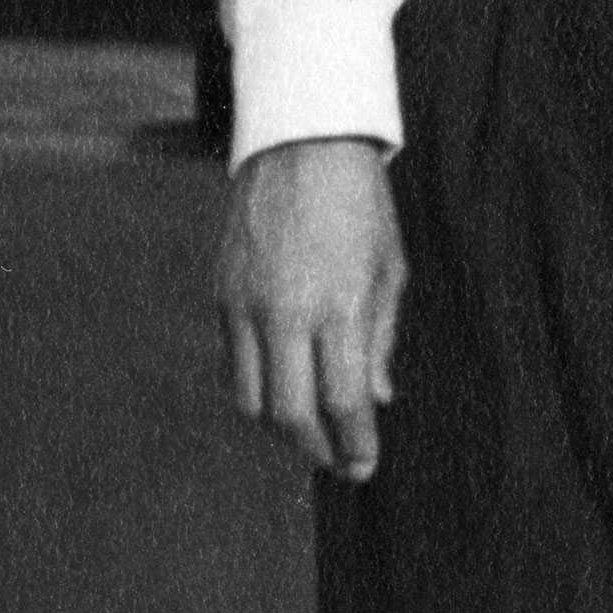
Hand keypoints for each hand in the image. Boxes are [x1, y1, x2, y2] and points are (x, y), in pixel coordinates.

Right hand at [216, 137, 405, 480]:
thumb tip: (377, 399)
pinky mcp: (221, 294)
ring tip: (310, 429)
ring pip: (252, 399)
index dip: (354, 444)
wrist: (303, 146)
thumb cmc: (360, 208)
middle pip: (290, 415)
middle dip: (316, 449)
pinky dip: (257, 388)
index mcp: (339, 307)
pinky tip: (283, 386)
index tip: (364, 466)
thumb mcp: (391, 271)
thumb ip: (380, 341)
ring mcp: (246, 305)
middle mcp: (286, 313)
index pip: (344, 402)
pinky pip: (233, 364)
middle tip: (337, 460)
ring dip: (282, 426)